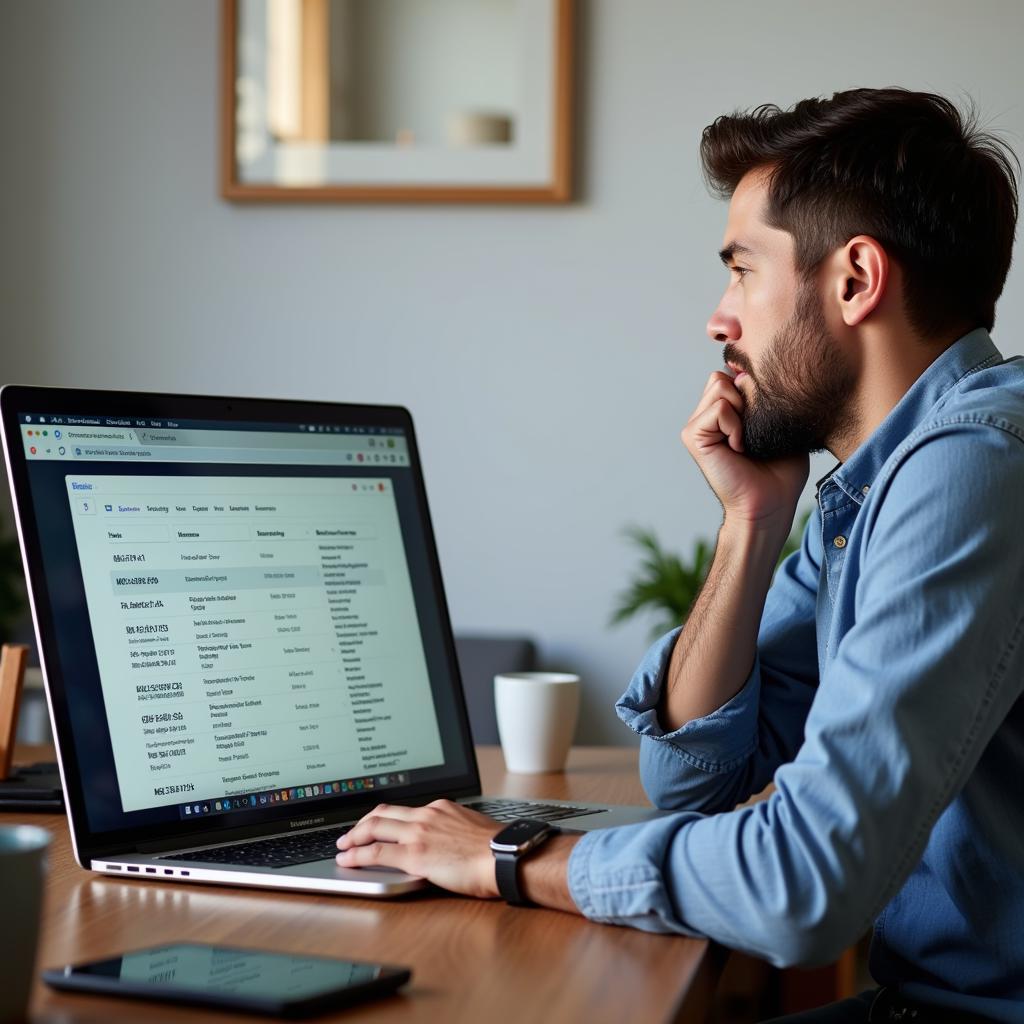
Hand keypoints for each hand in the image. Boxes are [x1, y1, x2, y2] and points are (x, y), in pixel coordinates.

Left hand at [336, 800, 501, 898]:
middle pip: (383, 813)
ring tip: (342, 846)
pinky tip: (347, 860)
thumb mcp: (471, 829)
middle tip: (349, 834)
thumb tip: (447, 841)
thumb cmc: (496, 849)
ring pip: (375, 828)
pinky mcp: (414, 855)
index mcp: (440, 808)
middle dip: (361, 824)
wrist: (505, 856)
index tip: (374, 823)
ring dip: (353, 837)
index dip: (383, 817)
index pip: (403, 809)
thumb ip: (453, 830)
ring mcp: (418, 833)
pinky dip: (357, 855)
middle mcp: (426, 815)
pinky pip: (377, 852)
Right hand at [681, 371, 807, 527]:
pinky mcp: (693, 436)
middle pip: (721, 376)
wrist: (770, 504)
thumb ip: (767, 396)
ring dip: (742, 411)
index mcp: (723, 413)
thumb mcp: (780, 424)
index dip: (752, 388)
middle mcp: (706, 417)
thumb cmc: (780, 472)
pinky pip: (719, 409)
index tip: (766, 417)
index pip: (731, 375)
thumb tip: (748, 375)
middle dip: (746, 396)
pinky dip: (736, 426)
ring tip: (746, 439)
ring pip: (719, 385)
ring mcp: (697, 426)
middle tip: (754, 429)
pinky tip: (739, 447)